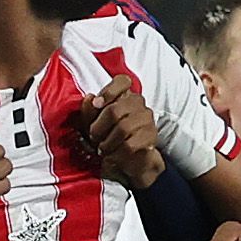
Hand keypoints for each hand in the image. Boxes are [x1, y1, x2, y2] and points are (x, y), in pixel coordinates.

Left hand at [76, 73, 161, 187]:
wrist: (127, 159)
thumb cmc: (108, 136)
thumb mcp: (92, 122)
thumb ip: (89, 110)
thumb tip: (90, 98)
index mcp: (123, 94)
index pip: (122, 81)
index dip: (108, 92)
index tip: (97, 104)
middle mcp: (138, 103)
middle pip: (115, 110)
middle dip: (99, 128)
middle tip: (94, 137)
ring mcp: (147, 119)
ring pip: (123, 128)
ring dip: (107, 142)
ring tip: (102, 148)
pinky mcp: (151, 136)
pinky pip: (130, 145)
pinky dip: (117, 153)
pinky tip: (113, 155)